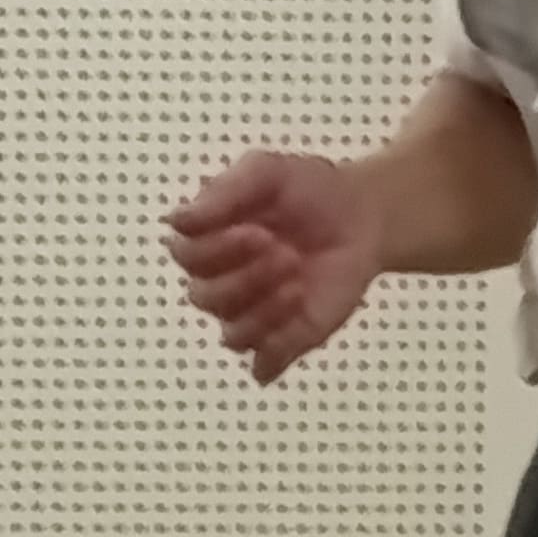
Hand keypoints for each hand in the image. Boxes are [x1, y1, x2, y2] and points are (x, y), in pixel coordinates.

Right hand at [164, 149, 385, 385]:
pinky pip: (263, 364)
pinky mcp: (283, 340)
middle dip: (247, 276)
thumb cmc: (308, 191)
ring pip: (232, 335)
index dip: (219, 247)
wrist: (362, 217)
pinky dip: (278, 348)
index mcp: (208, 241)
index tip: (260, 229)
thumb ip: (224, 193)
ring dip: (265, 310)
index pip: (185, 256)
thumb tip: (175, 221)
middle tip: (288, 253)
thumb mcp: (267, 172)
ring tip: (298, 281)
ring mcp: (251, 314)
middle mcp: (221, 282)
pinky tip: (300, 314)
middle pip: (204, 297)